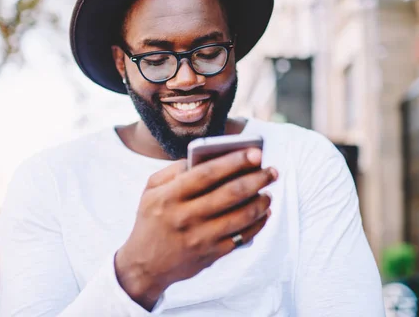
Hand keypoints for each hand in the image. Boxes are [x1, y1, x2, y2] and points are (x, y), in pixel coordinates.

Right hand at [114, 148, 277, 309]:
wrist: (145, 266)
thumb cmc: (151, 221)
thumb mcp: (150, 191)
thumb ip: (173, 171)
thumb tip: (203, 157)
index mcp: (170, 196)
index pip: (207, 173)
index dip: (234, 161)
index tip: (255, 152)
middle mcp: (186, 216)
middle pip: (230, 193)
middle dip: (257, 179)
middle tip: (272, 171)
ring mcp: (200, 238)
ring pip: (241, 216)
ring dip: (261, 202)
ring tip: (268, 192)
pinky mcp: (211, 255)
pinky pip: (242, 237)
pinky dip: (258, 223)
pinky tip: (264, 213)